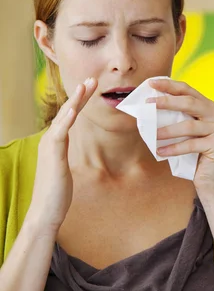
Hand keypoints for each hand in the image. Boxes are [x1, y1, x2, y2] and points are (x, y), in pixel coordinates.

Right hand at [26, 78, 97, 234]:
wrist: (45, 212)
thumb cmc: (56, 193)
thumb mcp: (65, 169)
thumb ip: (66, 155)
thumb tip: (72, 150)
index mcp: (54, 143)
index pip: (68, 116)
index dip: (79, 101)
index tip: (90, 87)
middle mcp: (49, 140)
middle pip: (66, 111)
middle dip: (79, 94)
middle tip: (92, 78)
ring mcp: (50, 147)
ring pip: (64, 118)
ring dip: (75, 100)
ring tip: (85, 85)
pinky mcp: (53, 156)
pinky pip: (60, 133)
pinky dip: (67, 120)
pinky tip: (75, 108)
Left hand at [147, 79, 213, 191]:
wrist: (212, 180)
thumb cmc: (194, 156)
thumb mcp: (184, 133)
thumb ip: (175, 118)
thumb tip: (148, 107)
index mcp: (209, 107)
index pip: (188, 91)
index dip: (170, 86)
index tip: (151, 82)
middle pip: (189, 103)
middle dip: (167, 102)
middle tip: (148, 104)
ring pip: (188, 125)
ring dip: (167, 130)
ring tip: (151, 135)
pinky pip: (191, 144)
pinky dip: (174, 148)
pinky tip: (161, 152)